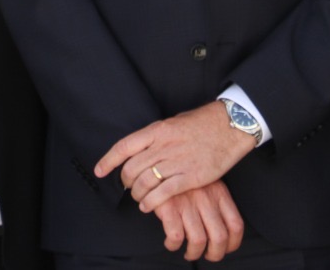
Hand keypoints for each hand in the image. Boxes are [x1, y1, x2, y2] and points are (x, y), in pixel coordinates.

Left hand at [95, 102, 255, 210]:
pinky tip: (148, 206)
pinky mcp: (191, 176)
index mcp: (158, 130)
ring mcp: (177, 161)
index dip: (108, 160)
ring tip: (139, 198)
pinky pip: (163, 193)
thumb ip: (157, 137)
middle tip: (128, 187)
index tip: (99, 171)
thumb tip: (142, 148)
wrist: (230, 126)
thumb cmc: (202, 123)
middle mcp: (164, 145)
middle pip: (132, 168)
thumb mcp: (174, 122)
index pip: (125, 146)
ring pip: (145, 183)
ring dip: (137, 194)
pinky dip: (151, 202)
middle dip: (126, 182)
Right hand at [151, 180, 243, 262]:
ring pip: (198, 241)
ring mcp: (188, 203)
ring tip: (189, 253)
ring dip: (194, 253)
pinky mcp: (169, 207)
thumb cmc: (183, 173)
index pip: (236, 225)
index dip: (233, 243)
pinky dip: (173, 245)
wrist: (158, 163)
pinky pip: (176, 237)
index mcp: (219, 193)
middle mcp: (206, 199)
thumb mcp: (207, 181)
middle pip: (219, 238)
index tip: (226, 248)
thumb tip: (223, 229)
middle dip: (214, 254)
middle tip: (207, 255)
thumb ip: (216, 201)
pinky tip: (171, 242)